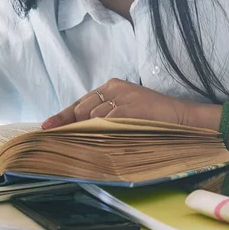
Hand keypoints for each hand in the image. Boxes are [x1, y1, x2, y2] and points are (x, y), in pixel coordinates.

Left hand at [42, 78, 222, 131]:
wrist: (182, 117)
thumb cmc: (153, 117)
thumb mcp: (126, 109)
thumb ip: (105, 114)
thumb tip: (80, 128)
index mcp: (111, 86)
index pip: (80, 101)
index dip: (62, 116)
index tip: (47, 127)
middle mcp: (113, 88)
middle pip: (82, 109)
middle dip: (72, 126)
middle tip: (62, 140)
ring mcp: (122, 97)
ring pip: (92, 117)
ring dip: (88, 132)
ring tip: (89, 143)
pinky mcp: (129, 109)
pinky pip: (106, 123)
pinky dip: (101, 132)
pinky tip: (99, 141)